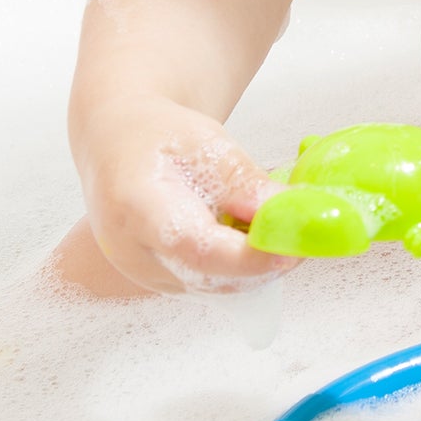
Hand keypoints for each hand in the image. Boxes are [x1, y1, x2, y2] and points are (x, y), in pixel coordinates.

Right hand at [71, 95, 294, 295]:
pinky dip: (238, 266)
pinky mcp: (159, 282)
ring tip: (281, 225)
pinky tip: (252, 234)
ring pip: (213, 286)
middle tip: (304, 235)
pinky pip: (208, 283)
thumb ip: (242, 179)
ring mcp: (143, 274)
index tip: (290, 248)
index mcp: (136, 205)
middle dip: (263, 263)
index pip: (195, 246)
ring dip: (255, 266)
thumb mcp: (203, 140)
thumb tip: (284, 211)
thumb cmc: (156, 134)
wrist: (115, 145)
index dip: (247, 256)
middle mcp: (132, 252)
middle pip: (209, 276)